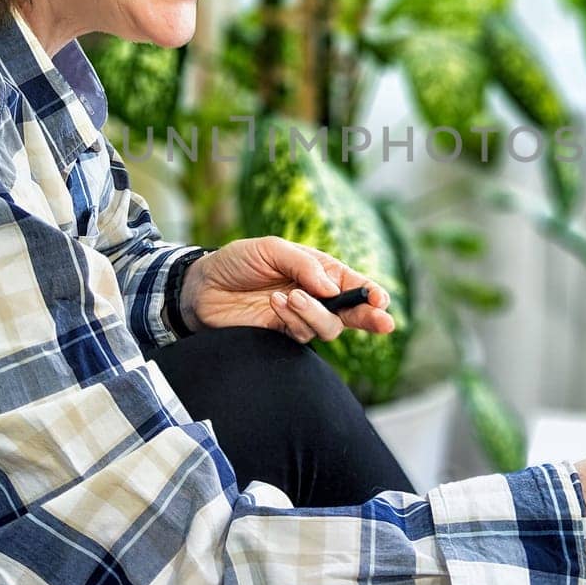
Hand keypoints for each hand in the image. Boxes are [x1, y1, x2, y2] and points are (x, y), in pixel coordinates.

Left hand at [180, 237, 396, 343]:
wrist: (202, 287)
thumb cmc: (238, 261)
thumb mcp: (271, 248)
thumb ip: (304, 265)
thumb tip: (333, 288)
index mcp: (320, 271)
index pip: (355, 284)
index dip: (373, 293)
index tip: (380, 300)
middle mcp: (317, 296)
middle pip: (353, 313)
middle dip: (371, 317)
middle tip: (383, 322)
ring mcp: (301, 318)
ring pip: (329, 327)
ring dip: (313, 312)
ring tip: (288, 296)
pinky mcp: (283, 335)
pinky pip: (302, 335)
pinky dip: (292, 319)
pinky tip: (274, 304)